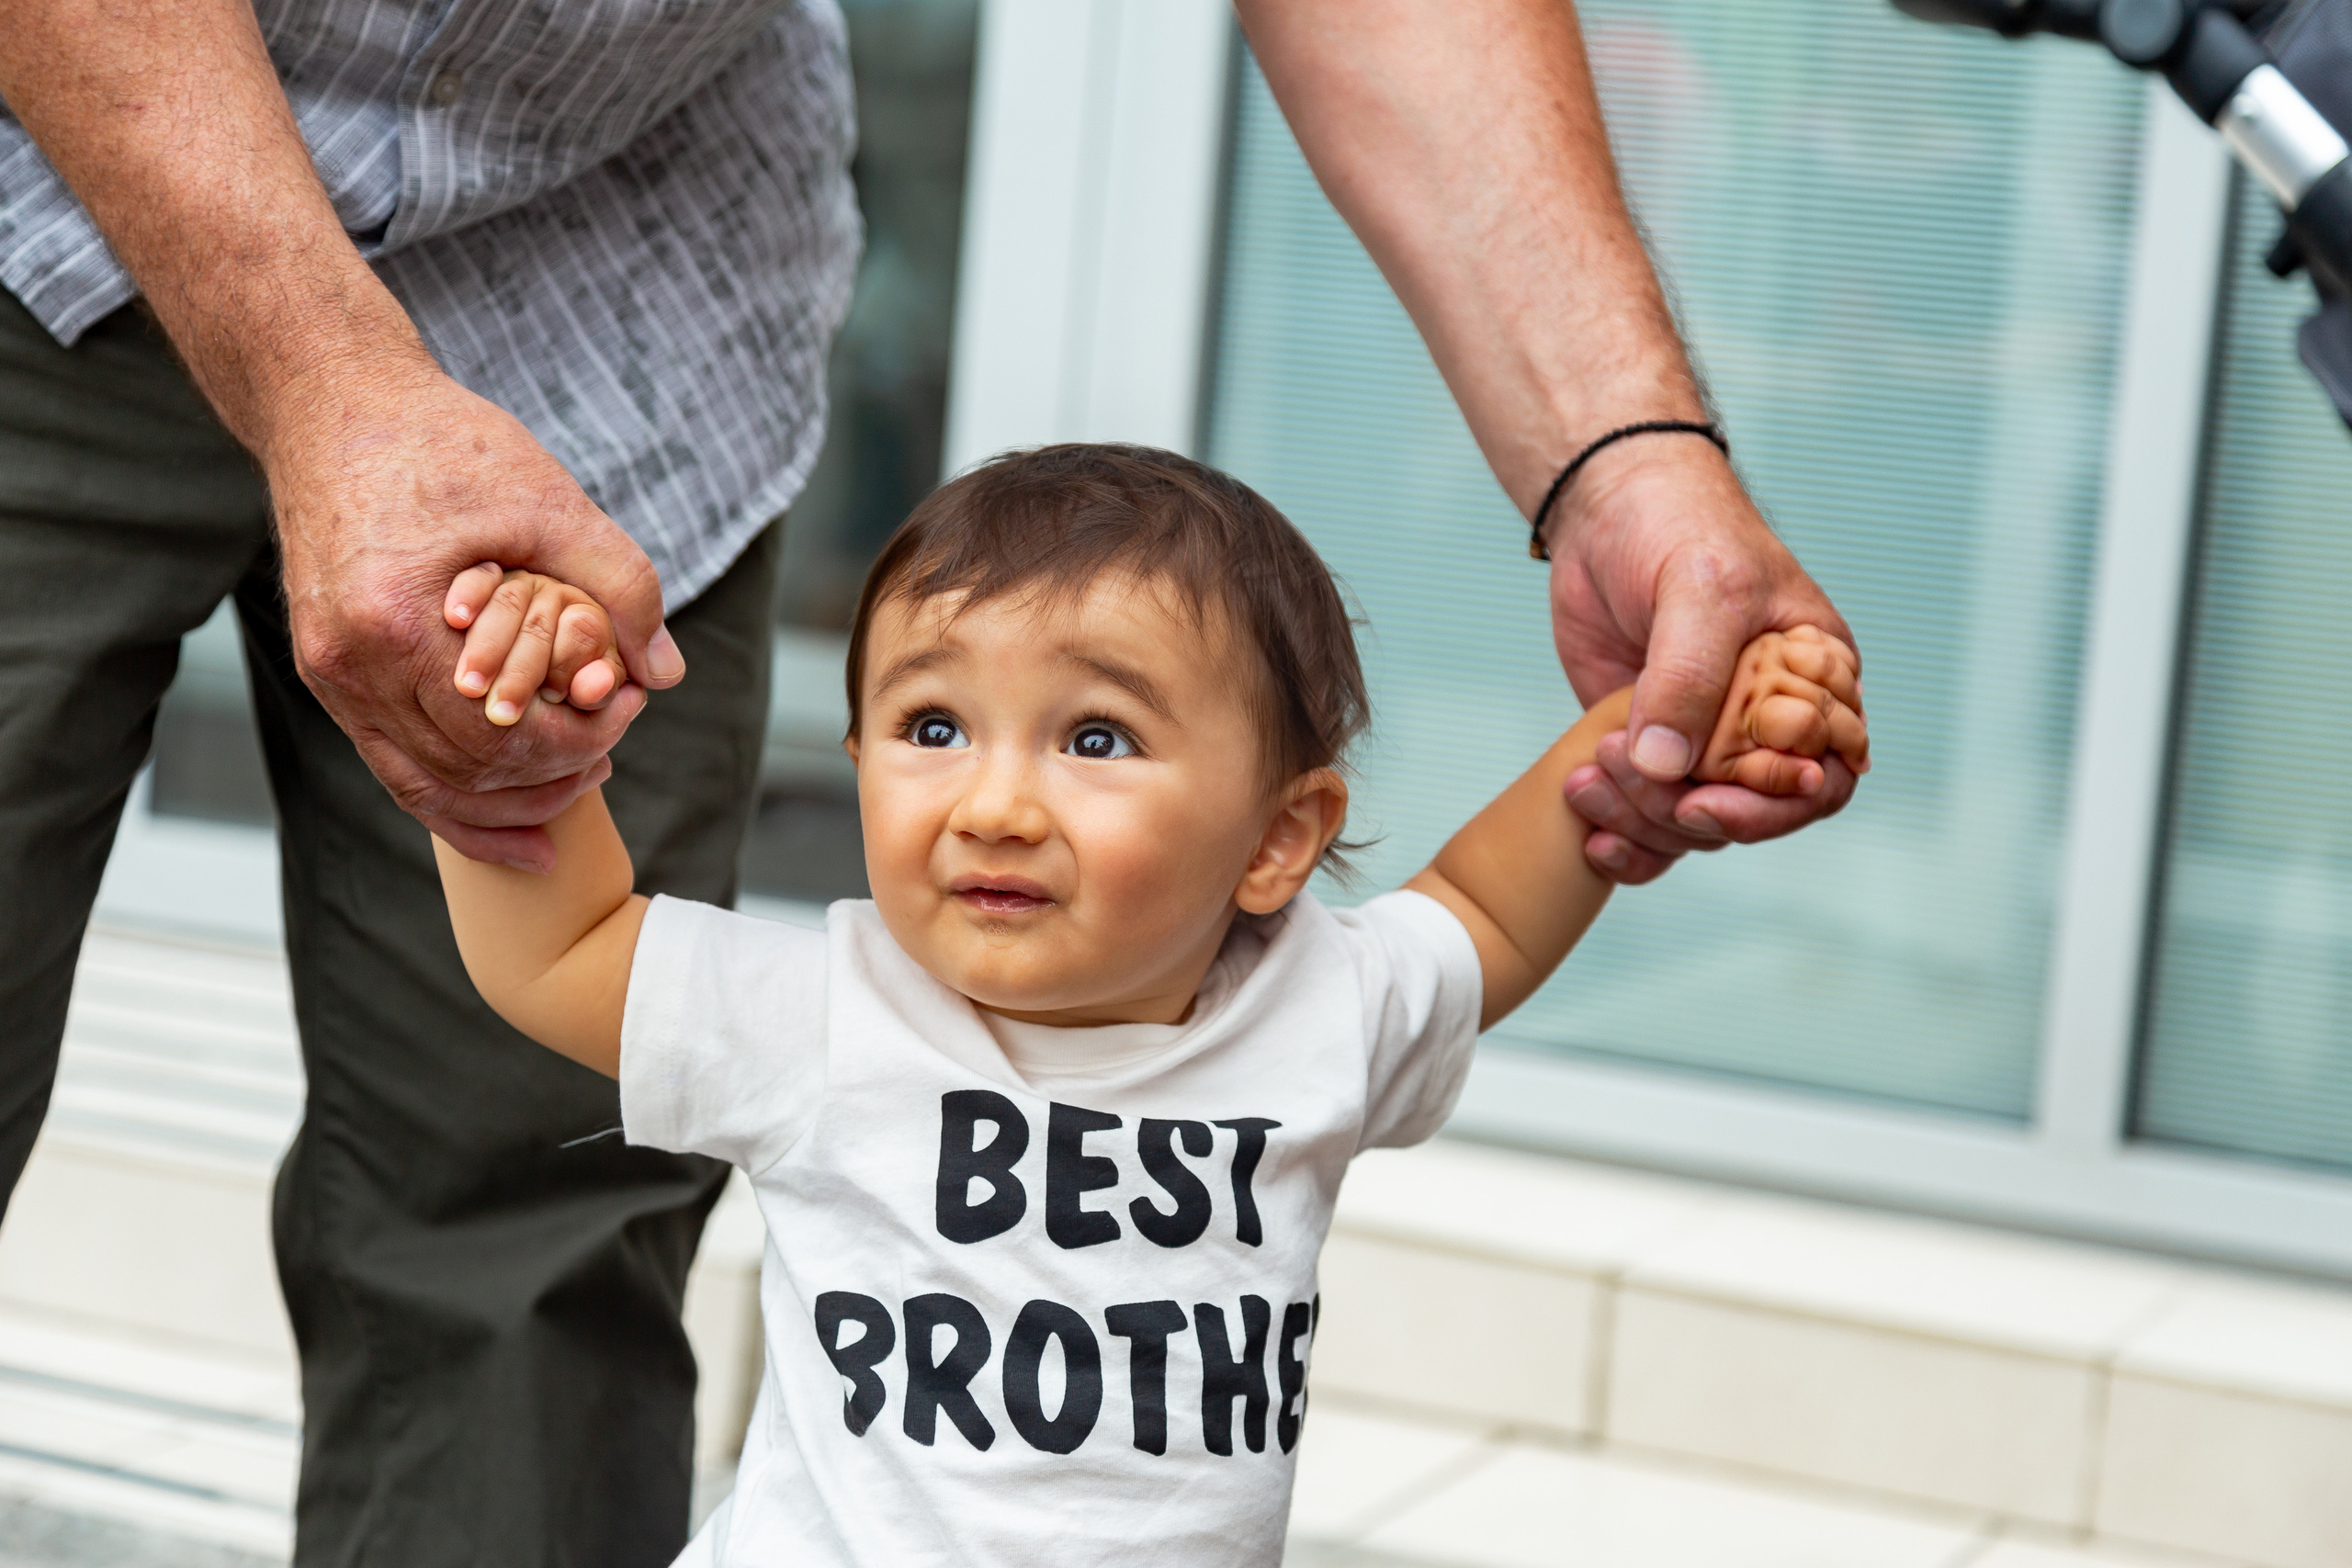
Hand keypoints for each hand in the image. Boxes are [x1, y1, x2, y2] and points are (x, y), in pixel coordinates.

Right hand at [264, 357, 685, 870]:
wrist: (333, 402)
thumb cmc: (440, 441)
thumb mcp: (548, 500)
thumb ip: (620, 584)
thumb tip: (665, 673)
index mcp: (394, 623)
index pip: (499, 735)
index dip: (576, 739)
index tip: (626, 708)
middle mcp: (348, 664)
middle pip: (463, 770)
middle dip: (549, 772)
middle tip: (610, 750)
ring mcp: (329, 674)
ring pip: (421, 784)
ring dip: (503, 797)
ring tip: (576, 780)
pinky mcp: (327, 670)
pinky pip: (391, 759)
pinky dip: (451, 789)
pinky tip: (508, 807)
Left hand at [1545, 435, 1860, 884]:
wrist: (1607, 508)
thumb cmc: (1679, 527)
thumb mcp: (1701, 588)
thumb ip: (1690, 676)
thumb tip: (1668, 767)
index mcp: (1816, 684)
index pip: (1823, 778)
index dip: (1772, 807)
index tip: (1703, 802)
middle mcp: (1769, 722)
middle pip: (1752, 814)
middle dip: (1686, 813)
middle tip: (1625, 772)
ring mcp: (1708, 740)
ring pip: (1695, 823)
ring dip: (1641, 821)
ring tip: (1586, 782)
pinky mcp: (1654, 749)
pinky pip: (1652, 818)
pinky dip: (1625, 837)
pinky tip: (1591, 837)